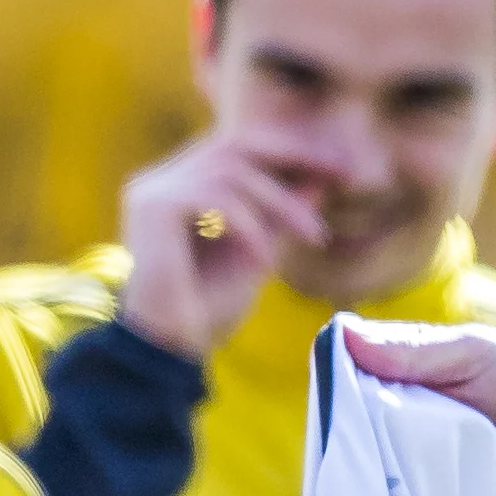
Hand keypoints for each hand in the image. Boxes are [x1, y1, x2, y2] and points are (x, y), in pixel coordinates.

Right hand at [119, 130, 326, 362]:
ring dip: (283, 202)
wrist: (165, 351)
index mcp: (182, 185)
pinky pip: (217, 198)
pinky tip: (266, 261)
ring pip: (232, 170)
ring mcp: (152, 188)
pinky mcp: (152, 206)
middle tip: (342, 174)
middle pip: (236, 144)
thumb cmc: (206, 311)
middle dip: (295, 155)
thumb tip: (319, 181)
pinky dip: (250, 227)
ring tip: (316, 235)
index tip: (340, 168)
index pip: (240, 149)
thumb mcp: (259, 253)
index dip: (290, 151)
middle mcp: (162, 179)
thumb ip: (280, 215)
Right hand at [343, 321, 495, 495]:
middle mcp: (407, 416)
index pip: (355, 373)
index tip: (323, 387)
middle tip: (332, 435)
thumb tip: (343, 332)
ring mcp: (419, 460)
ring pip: (373, 464)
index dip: (336, 379)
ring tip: (348, 470)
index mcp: (412, 373)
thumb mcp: (476, 353)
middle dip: (344, 428)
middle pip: (356, 422)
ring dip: (364, 466)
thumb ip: (416, 349)